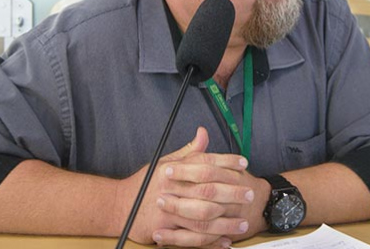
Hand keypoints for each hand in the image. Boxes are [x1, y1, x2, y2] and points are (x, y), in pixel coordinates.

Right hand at [118, 127, 254, 247]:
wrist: (120, 206)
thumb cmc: (145, 184)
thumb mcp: (164, 162)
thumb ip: (188, 152)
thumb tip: (203, 133)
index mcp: (172, 169)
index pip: (204, 162)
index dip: (226, 161)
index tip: (243, 163)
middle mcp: (170, 188)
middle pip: (208, 190)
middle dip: (232, 193)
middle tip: (249, 194)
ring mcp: (168, 210)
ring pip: (203, 217)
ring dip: (225, 222)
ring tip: (242, 224)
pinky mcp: (165, 230)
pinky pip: (192, 238)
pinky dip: (210, 242)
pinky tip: (224, 241)